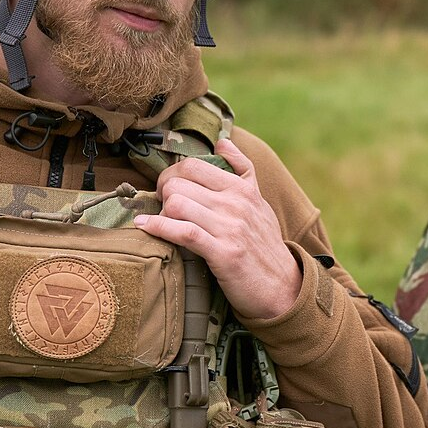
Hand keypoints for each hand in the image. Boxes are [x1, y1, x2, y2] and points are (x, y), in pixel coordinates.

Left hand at [134, 138, 301, 320]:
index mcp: (242, 188)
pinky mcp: (222, 253)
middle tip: (162, 208)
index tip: (167, 190)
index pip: (193, 165)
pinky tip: (144, 227)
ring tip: (160, 221)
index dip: (171, 176)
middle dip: (162, 194)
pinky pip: (182, 232)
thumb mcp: (259, 201)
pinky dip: (157, 227)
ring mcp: (230, 228)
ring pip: (177, 204)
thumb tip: (223, 141)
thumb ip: (242, 169)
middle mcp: (236, 203)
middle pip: (179, 183)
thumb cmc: (263, 243)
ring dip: (161, 213)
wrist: (283, 286)